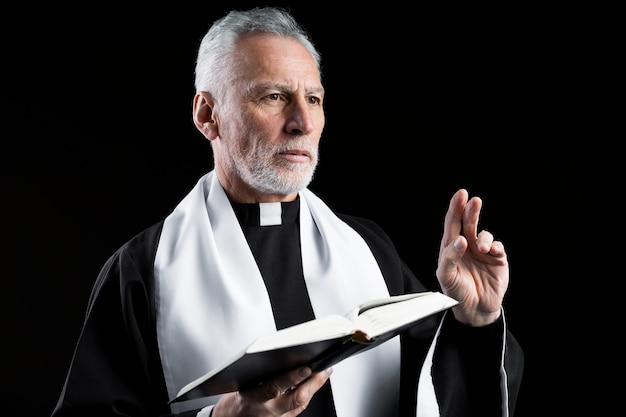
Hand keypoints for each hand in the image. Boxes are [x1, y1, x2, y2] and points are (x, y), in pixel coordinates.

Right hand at [211, 367, 332, 416]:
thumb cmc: (236, 401)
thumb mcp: (244, 384)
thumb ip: (264, 374)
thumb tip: (287, 358)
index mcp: (253, 398)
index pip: (274, 387)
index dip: (292, 378)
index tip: (305, 367)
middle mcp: (267, 410)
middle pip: (295, 399)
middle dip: (312, 384)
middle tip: (323, 369)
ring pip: (301, 404)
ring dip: (315, 386)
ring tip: (324, 371)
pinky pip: (298, 407)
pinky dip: (307, 393)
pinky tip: (313, 381)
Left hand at [436, 189, 508, 326]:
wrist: (475, 310)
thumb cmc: (456, 292)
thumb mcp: (446, 276)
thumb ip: (449, 257)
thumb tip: (460, 240)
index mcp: (451, 247)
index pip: (452, 224)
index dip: (455, 208)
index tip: (460, 195)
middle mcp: (467, 246)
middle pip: (469, 223)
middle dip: (471, 211)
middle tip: (474, 201)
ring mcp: (482, 252)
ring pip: (485, 234)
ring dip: (484, 237)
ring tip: (482, 248)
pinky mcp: (497, 260)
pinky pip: (498, 248)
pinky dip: (496, 247)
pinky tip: (492, 252)